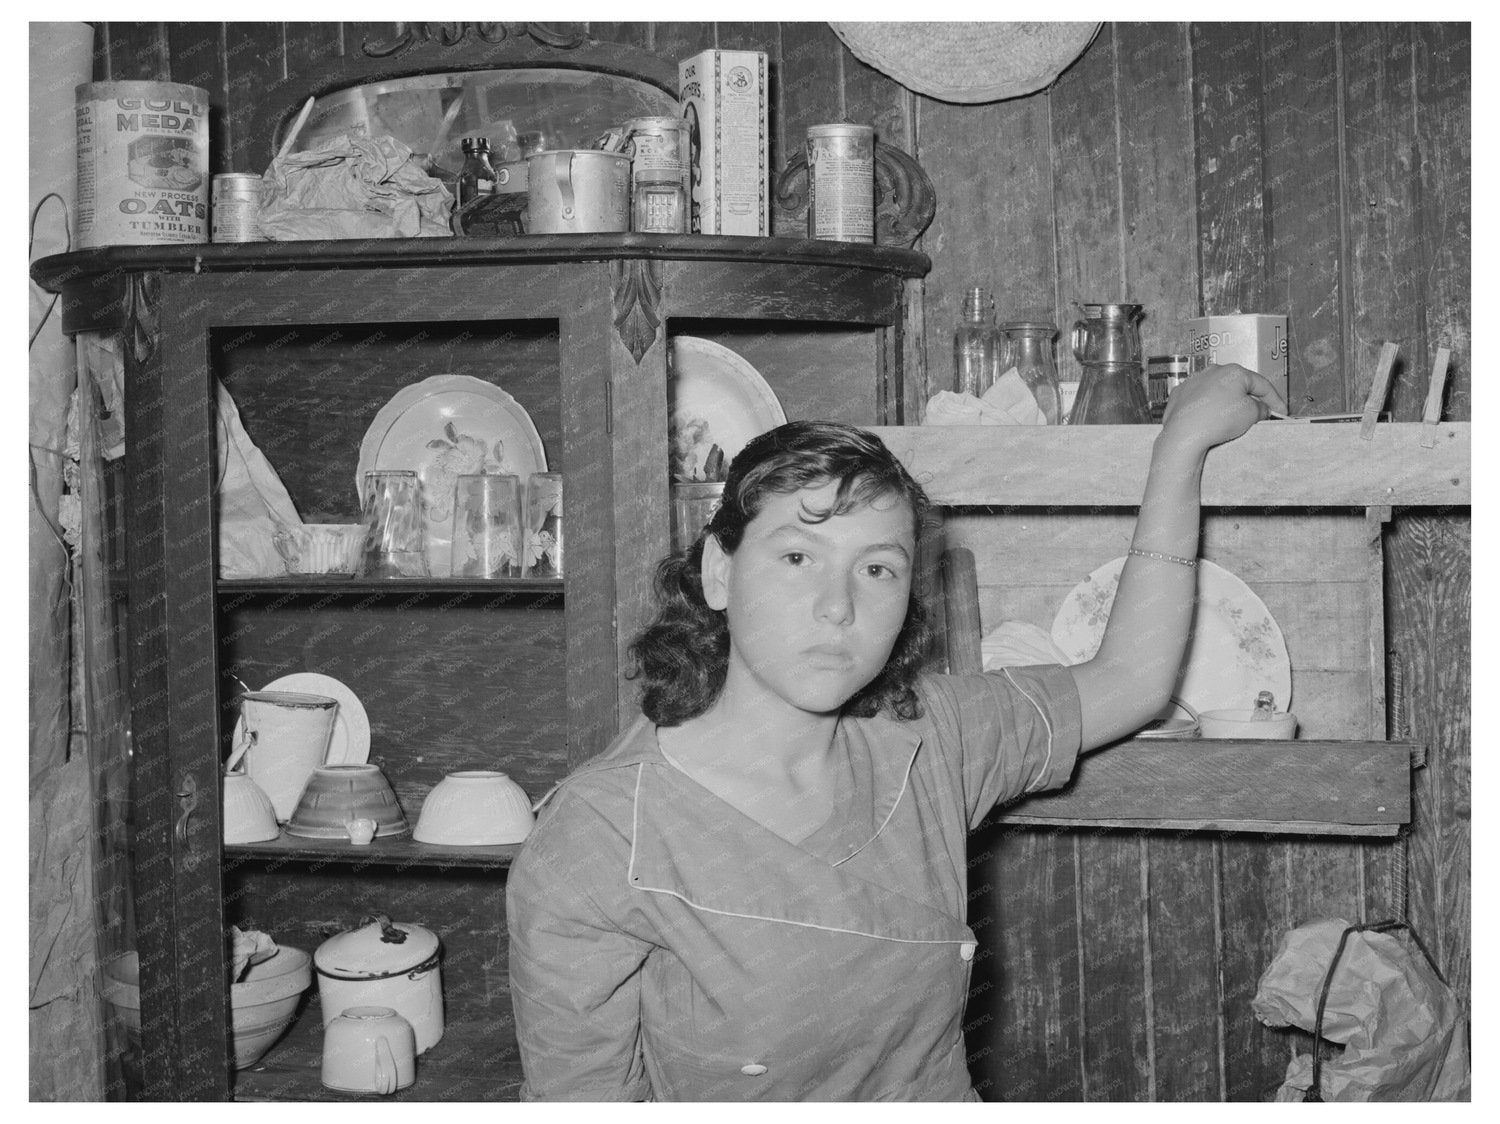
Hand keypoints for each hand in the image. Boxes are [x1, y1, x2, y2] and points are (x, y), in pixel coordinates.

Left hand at [1159, 363, 1286, 454]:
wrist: (1184, 434)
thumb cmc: (1217, 421)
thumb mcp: (1251, 415)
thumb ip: (1261, 408)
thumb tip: (1260, 408)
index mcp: (1234, 372)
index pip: (1262, 384)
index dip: (1275, 400)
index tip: (1280, 411)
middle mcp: (1212, 371)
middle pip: (1239, 386)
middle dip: (1250, 400)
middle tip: (1259, 415)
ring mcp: (1193, 382)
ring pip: (1217, 392)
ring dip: (1227, 404)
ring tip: (1233, 420)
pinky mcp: (1179, 395)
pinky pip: (1200, 401)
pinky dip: (1207, 409)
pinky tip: (1211, 420)